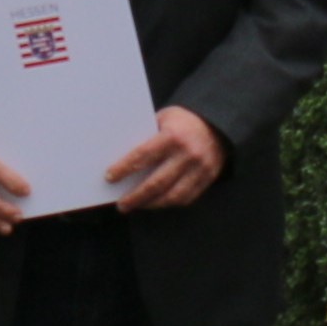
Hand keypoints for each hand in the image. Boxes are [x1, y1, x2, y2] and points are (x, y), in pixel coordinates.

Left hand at [106, 108, 229, 212]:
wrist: (217, 123)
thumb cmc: (182, 122)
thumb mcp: (163, 119)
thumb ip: (146, 137)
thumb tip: (120, 157)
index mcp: (172, 136)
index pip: (143, 155)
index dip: (124, 168)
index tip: (110, 177)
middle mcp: (187, 154)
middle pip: (156, 182)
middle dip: (135, 196)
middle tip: (121, 204)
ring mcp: (199, 168)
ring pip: (172, 196)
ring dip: (151, 204)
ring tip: (137, 206)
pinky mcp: (208, 178)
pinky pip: (186, 198)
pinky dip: (169, 203)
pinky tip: (156, 203)